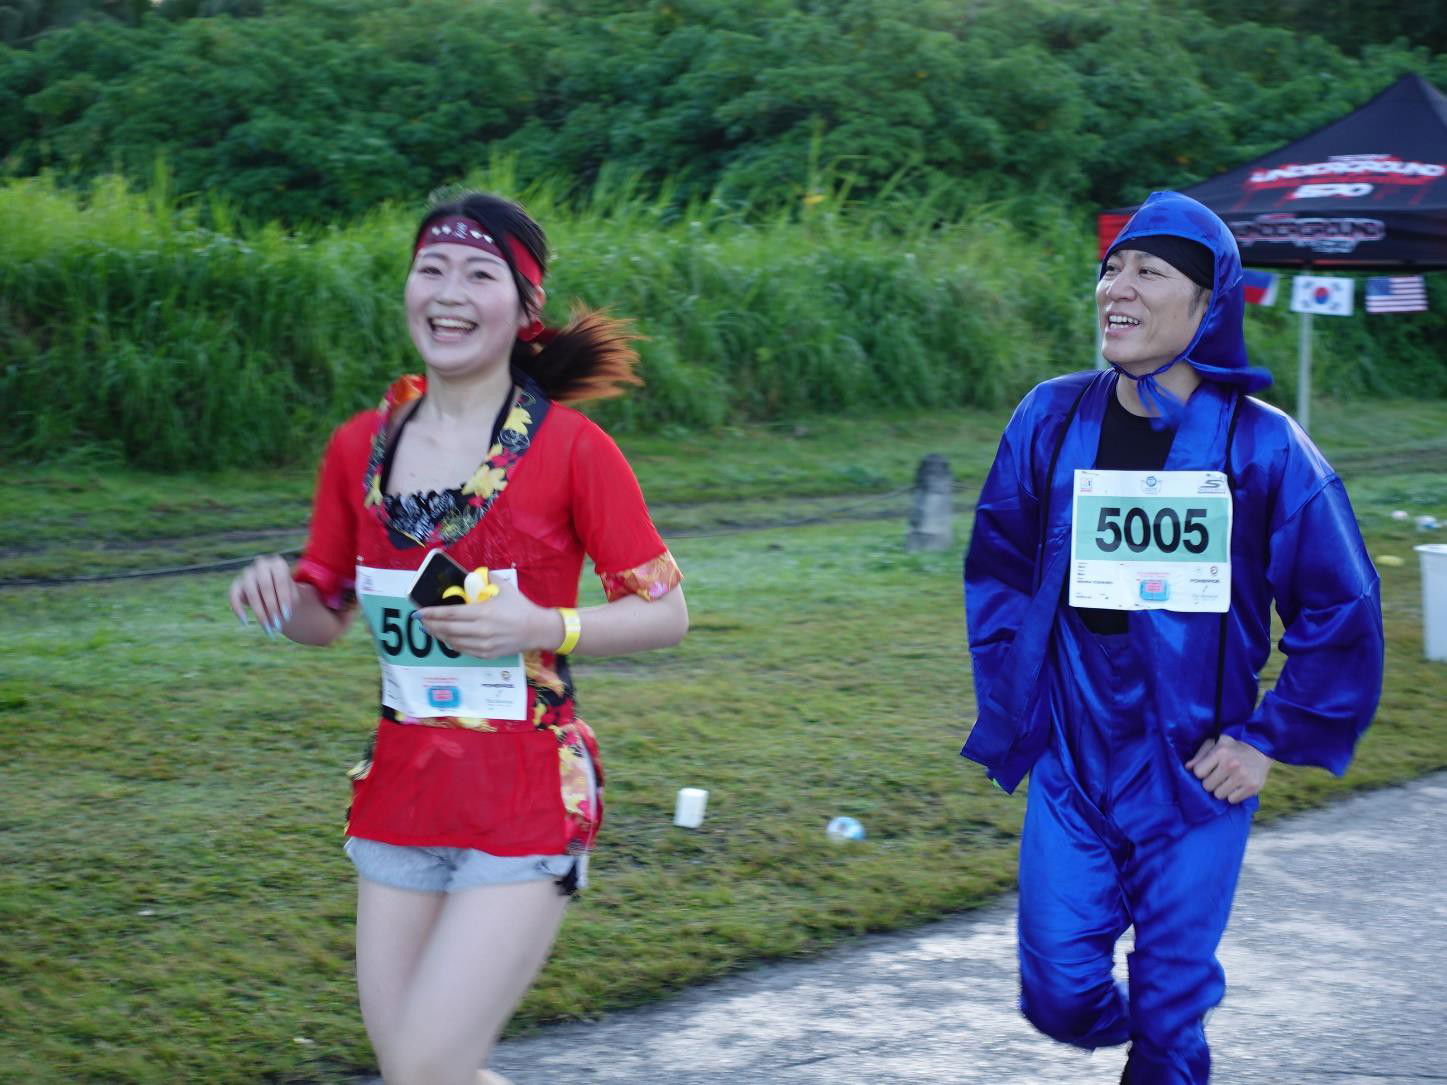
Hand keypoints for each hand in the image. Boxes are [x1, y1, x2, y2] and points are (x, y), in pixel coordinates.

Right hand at [228, 554, 297, 635]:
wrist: (276, 595)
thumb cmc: (287, 595)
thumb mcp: (293, 597)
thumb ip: (289, 601)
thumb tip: (283, 613)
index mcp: (278, 564)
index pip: (281, 580)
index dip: (284, 599)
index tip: (287, 616)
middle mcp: (261, 565)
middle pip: (265, 586)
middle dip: (272, 607)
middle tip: (278, 625)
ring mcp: (248, 574)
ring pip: (251, 593)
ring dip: (260, 612)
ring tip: (267, 628)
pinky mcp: (237, 585)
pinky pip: (233, 596)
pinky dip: (238, 609)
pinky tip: (245, 622)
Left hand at [417, 577, 559, 658]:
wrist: (537, 630)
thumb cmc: (520, 607)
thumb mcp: (505, 588)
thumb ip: (488, 579)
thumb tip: (473, 574)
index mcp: (483, 612)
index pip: (451, 614)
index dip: (433, 613)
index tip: (420, 612)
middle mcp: (481, 630)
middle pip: (448, 629)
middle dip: (431, 625)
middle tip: (421, 621)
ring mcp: (483, 644)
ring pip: (453, 641)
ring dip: (439, 635)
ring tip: (431, 629)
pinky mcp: (487, 654)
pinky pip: (463, 650)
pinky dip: (452, 644)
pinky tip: (448, 638)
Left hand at [1186, 734, 1271, 803]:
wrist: (1261, 750)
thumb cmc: (1233, 747)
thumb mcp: (1215, 743)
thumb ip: (1200, 755)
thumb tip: (1188, 768)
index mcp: (1220, 752)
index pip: (1198, 773)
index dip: (1201, 773)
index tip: (1207, 770)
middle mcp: (1232, 764)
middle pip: (1207, 786)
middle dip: (1210, 782)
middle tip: (1219, 776)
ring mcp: (1243, 777)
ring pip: (1219, 795)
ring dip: (1221, 790)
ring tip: (1228, 781)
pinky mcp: (1252, 787)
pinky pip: (1232, 800)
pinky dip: (1233, 795)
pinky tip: (1237, 785)